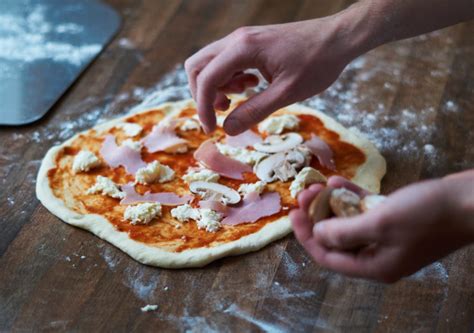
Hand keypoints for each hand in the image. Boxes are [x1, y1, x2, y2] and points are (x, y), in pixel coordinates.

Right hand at [185, 18, 357, 133]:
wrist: (339, 39)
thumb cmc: (318, 63)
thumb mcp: (286, 93)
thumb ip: (254, 111)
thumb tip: (227, 130)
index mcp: (243, 48)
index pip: (206, 78)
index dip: (203, 107)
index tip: (211, 129)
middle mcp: (237, 39)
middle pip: (198, 66)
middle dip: (203, 94)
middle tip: (223, 112)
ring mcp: (243, 39)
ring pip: (210, 64)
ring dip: (218, 86)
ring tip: (243, 97)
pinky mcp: (251, 43)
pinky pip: (226, 62)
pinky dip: (230, 78)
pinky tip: (252, 85)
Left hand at [290, 173, 473, 282]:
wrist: (471, 201)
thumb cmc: (428, 214)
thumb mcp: (380, 222)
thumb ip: (344, 232)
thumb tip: (318, 235)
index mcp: (375, 266)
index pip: (328, 257)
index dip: (307, 236)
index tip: (294, 213)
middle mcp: (379, 256)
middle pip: (337, 239)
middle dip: (318, 216)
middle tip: (307, 192)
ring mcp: (388, 238)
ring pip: (349, 223)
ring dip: (332, 204)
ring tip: (319, 185)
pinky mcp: (396, 221)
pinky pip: (365, 212)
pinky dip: (351, 197)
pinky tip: (339, 181)